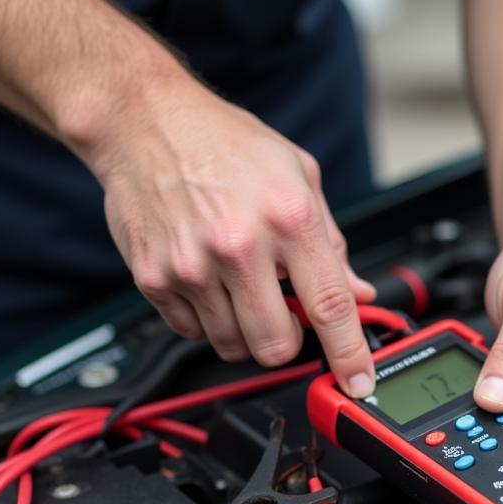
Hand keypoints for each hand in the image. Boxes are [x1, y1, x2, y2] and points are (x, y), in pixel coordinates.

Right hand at [84, 77, 376, 396]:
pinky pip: (192, 332)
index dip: (349, 355)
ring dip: (244, 331)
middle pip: (276, 346)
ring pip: (233, 347)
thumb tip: (358, 293)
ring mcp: (192, 265)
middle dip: (287, 342)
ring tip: (238, 286)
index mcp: (288, 217)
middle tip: (282, 313)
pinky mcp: (154, 278)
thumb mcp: (299, 176)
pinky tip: (206, 279)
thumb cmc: (225, 144)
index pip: (330, 307)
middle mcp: (239, 244)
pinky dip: (206, 319)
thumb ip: (332, 243)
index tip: (358, 382)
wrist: (144, 121)